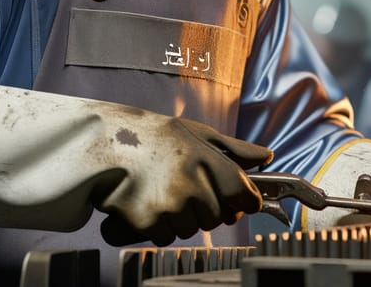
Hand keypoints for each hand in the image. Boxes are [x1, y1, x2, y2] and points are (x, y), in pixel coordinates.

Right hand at [96, 117, 271, 245]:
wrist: (105, 143)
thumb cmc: (153, 137)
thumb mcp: (196, 133)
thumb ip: (233, 148)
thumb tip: (266, 156)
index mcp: (204, 156)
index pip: (242, 193)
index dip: (243, 199)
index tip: (237, 200)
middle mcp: (190, 181)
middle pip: (217, 217)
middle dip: (205, 206)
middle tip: (185, 185)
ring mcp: (169, 204)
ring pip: (191, 229)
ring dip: (181, 217)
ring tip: (162, 189)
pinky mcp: (148, 222)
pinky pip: (165, 237)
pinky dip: (158, 226)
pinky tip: (147, 201)